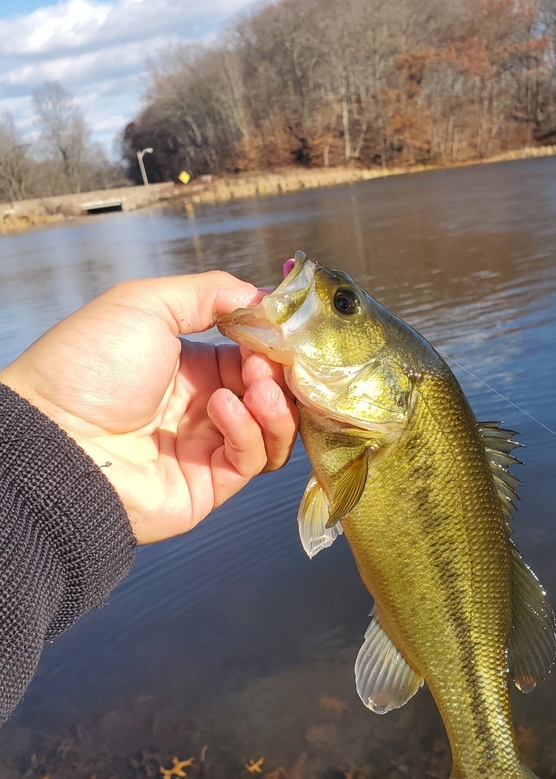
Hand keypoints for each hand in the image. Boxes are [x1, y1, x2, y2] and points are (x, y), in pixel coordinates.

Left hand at [0, 272, 298, 543]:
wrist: (52, 435)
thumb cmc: (86, 366)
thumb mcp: (145, 303)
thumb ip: (208, 293)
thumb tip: (263, 297)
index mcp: (188, 367)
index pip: (252, 356)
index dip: (271, 345)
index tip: (282, 331)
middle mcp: (201, 409)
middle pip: (270, 395)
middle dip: (279, 375)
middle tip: (270, 362)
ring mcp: (207, 448)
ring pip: (271, 432)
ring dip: (274, 406)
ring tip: (256, 387)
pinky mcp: (209, 485)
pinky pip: (251, 461)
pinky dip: (248, 432)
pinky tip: (222, 409)